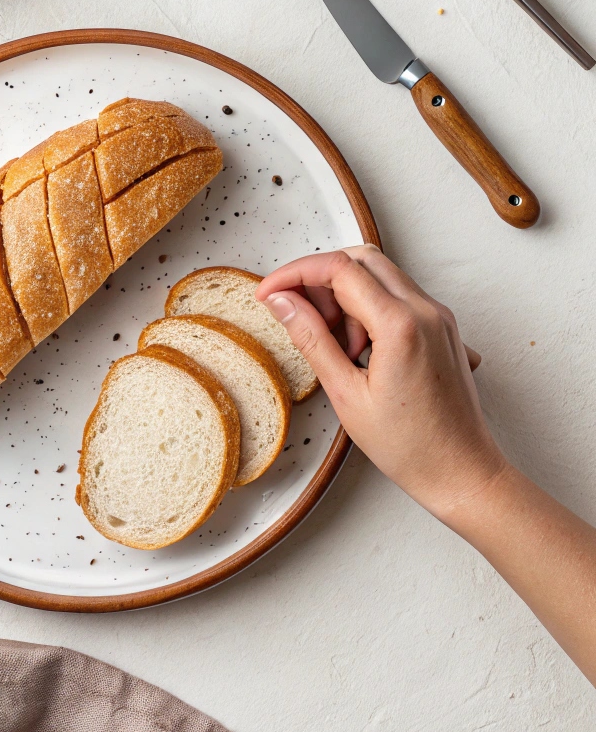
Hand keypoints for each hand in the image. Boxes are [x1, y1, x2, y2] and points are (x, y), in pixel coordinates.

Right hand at [255, 245, 505, 521]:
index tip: (269, 292)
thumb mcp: (345, 394)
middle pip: (360, 258)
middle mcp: (426, 310)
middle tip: (295, 310)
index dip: (295, 274)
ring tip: (333, 343)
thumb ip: (312, 338)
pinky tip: (356, 347)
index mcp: (401, 325)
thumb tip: (282, 302)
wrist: (463, 473)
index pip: (339, 269)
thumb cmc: (410, 446)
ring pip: (379, 274)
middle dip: (319, 277)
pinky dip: (367, 307)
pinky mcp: (441, 327)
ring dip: (344, 294)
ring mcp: (438, 317)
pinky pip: (397, 296)